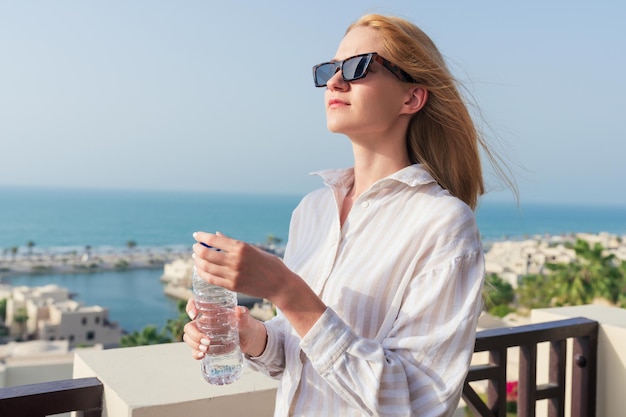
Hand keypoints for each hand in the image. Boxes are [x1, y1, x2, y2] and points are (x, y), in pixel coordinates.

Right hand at [183, 298, 266, 358]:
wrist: (250, 339)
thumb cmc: (246, 324)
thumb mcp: (245, 319)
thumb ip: (243, 314)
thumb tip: (239, 310)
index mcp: (212, 311)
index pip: (195, 304)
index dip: (190, 307)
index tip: (194, 315)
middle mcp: (205, 322)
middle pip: (189, 326)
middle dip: (194, 335)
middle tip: (207, 341)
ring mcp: (203, 335)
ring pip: (189, 338)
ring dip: (194, 344)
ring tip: (207, 349)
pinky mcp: (206, 346)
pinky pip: (195, 350)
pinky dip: (195, 353)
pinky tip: (203, 355)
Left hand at [192, 231, 326, 337]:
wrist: (279, 284)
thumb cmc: (268, 263)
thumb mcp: (253, 249)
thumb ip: (233, 243)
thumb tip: (216, 235)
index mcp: (242, 247)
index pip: (214, 240)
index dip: (202, 237)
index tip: (196, 235)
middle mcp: (236, 261)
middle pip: (207, 254)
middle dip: (198, 249)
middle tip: (195, 247)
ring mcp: (233, 275)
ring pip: (207, 267)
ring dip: (198, 261)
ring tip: (196, 257)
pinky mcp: (232, 286)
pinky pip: (212, 279)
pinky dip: (203, 273)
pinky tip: (201, 269)